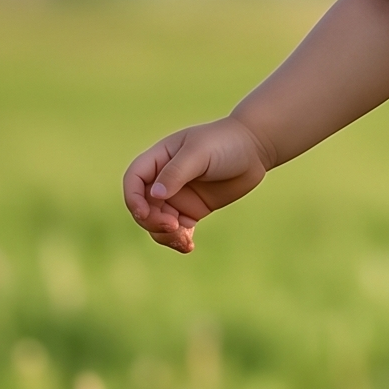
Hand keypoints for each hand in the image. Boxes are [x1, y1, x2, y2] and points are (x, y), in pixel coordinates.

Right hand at [122, 116, 271, 253]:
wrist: (255, 148)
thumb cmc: (225, 142)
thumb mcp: (199, 153)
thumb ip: (176, 173)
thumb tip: (155, 195)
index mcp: (159, 159)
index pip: (134, 180)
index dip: (133, 198)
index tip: (144, 213)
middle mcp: (164, 179)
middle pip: (143, 206)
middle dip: (152, 220)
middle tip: (173, 226)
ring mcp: (178, 196)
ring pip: (158, 222)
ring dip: (164, 235)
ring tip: (184, 239)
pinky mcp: (193, 210)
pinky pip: (178, 230)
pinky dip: (178, 240)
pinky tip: (189, 246)